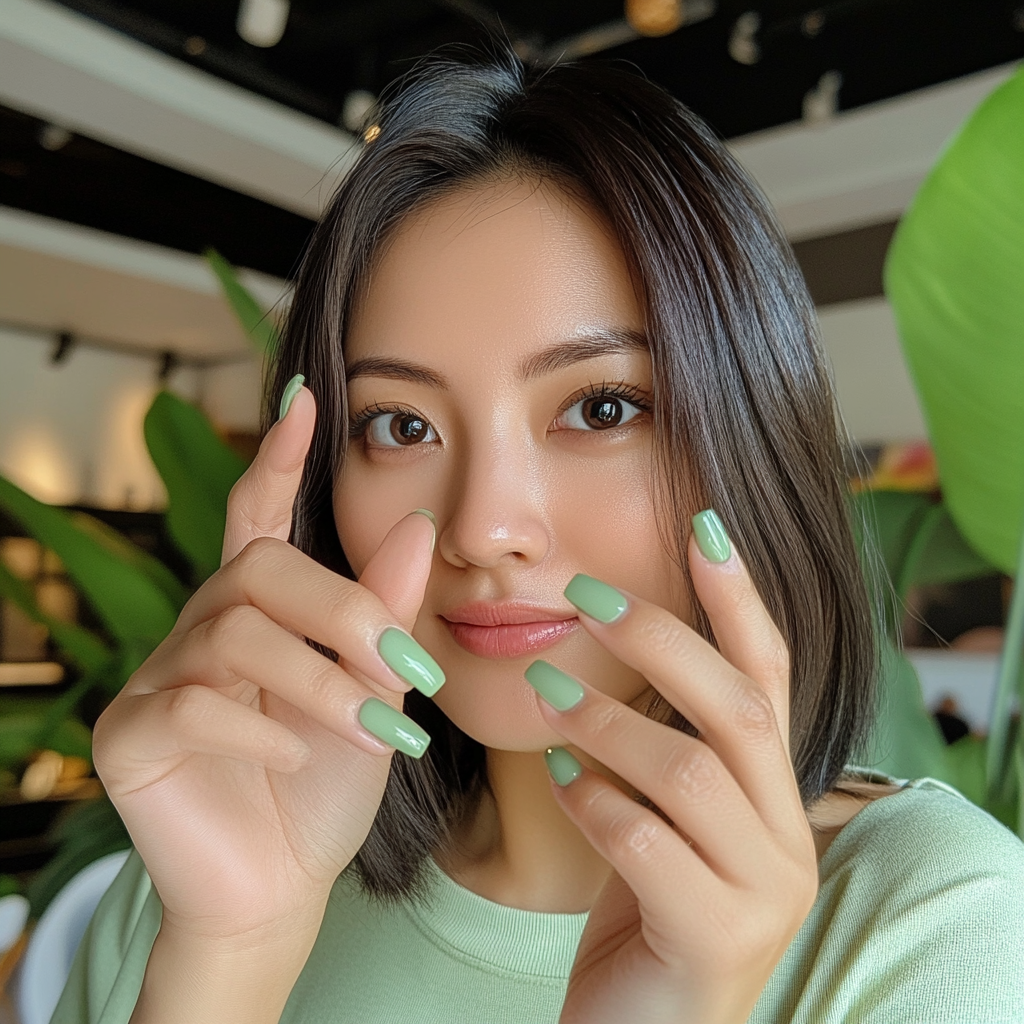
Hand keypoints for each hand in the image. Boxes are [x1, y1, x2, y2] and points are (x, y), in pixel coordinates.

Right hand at [93, 385, 439, 945]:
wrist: (283, 884)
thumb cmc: (329, 782)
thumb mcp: (373, 691)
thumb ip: (384, 614)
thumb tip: (413, 524)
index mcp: (259, 610)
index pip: (258, 516)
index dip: (278, 458)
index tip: (304, 401)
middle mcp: (201, 626)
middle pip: (257, 569)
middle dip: (342, 613)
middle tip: (405, 667)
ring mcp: (159, 677)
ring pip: (235, 635)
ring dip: (317, 681)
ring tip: (373, 731)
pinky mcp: (131, 733)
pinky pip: (192, 703)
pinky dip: (258, 725)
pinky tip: (294, 754)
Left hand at [529, 515, 817, 1023]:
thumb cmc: (645, 910)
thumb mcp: (660, 816)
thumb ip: (657, 743)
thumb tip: (606, 648)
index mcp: (774, 793)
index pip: (770, 674)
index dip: (739, 598)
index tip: (704, 525)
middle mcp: (787, 834)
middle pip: (735, 705)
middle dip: (659, 639)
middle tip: (584, 595)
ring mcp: (764, 891)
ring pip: (688, 771)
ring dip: (606, 721)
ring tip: (546, 692)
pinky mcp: (717, 940)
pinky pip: (646, 845)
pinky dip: (592, 802)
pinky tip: (558, 783)